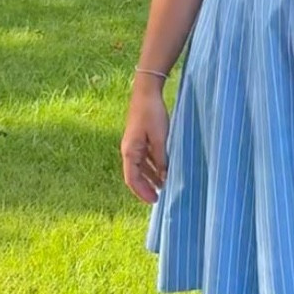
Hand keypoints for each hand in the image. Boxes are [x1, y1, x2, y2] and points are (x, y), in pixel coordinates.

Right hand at [121, 88, 168, 202]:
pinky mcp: (140, 139)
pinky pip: (144, 158)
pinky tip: (162, 171)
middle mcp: (129, 150)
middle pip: (135, 176)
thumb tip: (164, 176)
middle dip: (146, 188)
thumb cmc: (152, 113)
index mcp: (130, 151)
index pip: (132, 179)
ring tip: (162, 188)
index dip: (142, 192)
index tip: (154, 201)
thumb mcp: (160, 138)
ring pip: (140, 167)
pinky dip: (152, 167)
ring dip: (150, 178)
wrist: (146, 93)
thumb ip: (161, 158)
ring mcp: (134, 145)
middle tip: (158, 199)